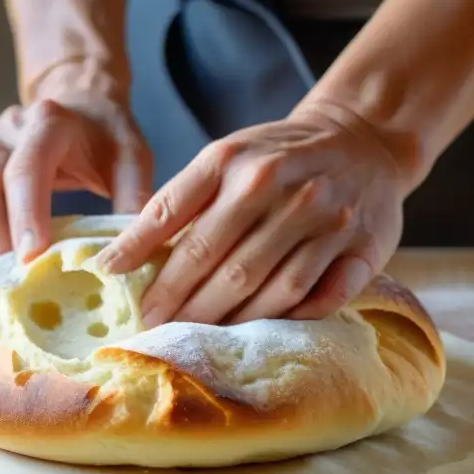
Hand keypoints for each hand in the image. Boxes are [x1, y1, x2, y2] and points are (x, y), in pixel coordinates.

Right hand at [0, 62, 151, 273]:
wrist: (76, 106)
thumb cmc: (105, 136)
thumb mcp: (132, 156)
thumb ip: (135, 198)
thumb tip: (126, 256)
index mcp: (45, 123)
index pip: (24, 170)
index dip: (25, 215)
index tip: (30, 258)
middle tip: (18, 294)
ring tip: (5, 297)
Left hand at [97, 106, 417, 325]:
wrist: (361, 138)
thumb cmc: (277, 157)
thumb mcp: (224, 158)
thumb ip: (179, 202)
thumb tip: (119, 261)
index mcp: (232, 159)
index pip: (174, 215)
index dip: (140, 257)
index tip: (112, 285)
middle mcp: (277, 185)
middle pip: (219, 262)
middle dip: (180, 302)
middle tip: (153, 327)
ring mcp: (324, 216)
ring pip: (268, 287)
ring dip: (229, 318)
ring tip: (198, 335)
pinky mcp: (362, 245)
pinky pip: (320, 296)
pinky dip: (290, 318)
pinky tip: (263, 329)